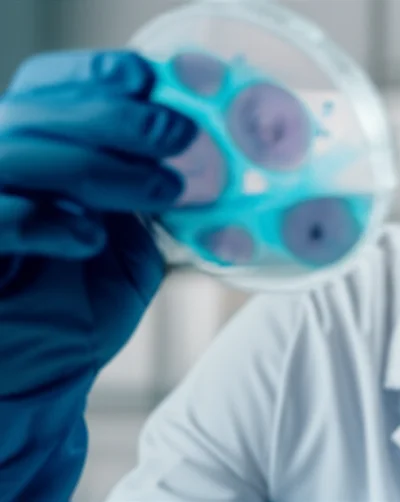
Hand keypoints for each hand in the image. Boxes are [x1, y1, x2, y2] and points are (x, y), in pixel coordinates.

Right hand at [0, 50, 195, 396]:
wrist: (44, 378)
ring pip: (16, 154)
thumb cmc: (81, 304)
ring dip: (96, 165)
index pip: (47, 90)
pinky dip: (40, 218)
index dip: (92, 76)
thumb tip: (196, 155)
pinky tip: (89, 234)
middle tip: (182, 134)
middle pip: (35, 114)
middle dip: (115, 117)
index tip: (148, 76)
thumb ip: (145, 197)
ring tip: (165, 189)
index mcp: (35, 154)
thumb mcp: (131, 241)